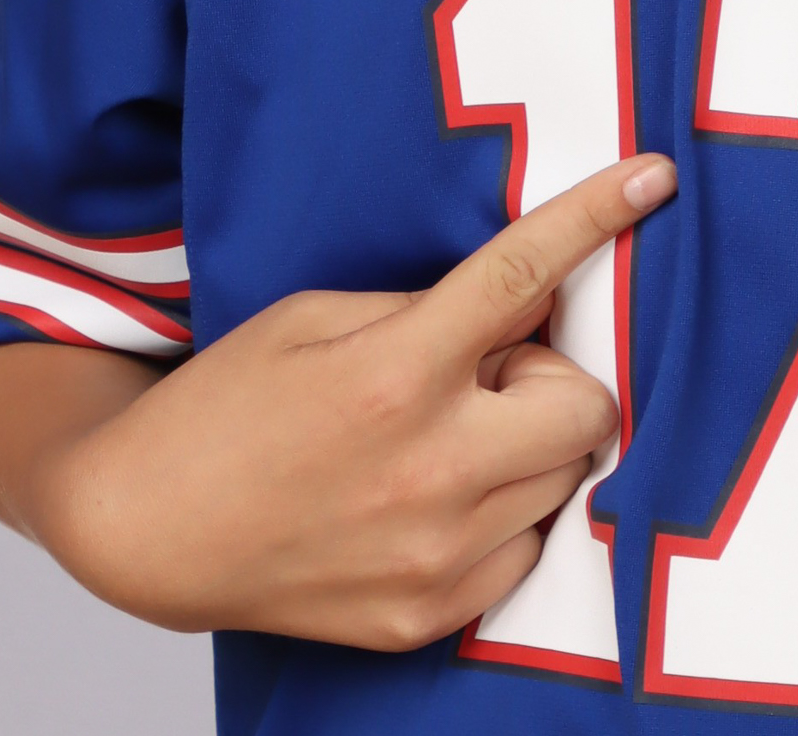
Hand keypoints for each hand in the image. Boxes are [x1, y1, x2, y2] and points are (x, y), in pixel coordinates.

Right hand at [9, 152, 674, 649]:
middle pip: (584, 404)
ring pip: (566, 480)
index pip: (522, 278)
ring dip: (531, 445)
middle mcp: (428, 470)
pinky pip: (527, 553)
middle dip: (550, 375)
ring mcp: (432, 556)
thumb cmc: (229, 403)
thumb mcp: (318, 315)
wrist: (145, 529)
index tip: (652, 179)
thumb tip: (531, 299)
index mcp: (394, 374)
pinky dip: (507, 516)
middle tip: (484, 373)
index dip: (595, 217)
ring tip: (450, 437)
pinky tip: (439, 498)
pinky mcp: (427, 617)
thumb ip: (430, 305)